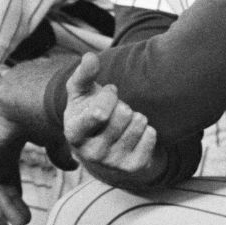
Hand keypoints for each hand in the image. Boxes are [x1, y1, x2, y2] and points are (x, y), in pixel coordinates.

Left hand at [0, 89, 75, 224]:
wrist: (26, 100)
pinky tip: (2, 217)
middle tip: (23, 222)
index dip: (16, 192)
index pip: (10, 172)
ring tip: (19, 224)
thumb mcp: (55, 137)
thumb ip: (59, 154)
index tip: (25, 209)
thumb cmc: (44, 111)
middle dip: (11, 204)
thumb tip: (73, 167)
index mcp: (12, 140)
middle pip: (0, 184)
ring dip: (4, 208)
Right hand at [64, 53, 158, 180]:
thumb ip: (83, 74)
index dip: (109, 95)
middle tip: (117, 111)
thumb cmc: (90, 111)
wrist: (105, 145)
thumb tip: (90, 57)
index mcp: (74, 133)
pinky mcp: (134, 167)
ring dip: (136, 116)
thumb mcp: (81, 93)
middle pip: (124, 114)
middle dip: (123, 105)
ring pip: (139, 123)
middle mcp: (91, 153)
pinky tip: (135, 133)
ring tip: (125, 122)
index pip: (100, 112)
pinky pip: (151, 135)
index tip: (109, 92)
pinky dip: (148, 129)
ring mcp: (113, 163)